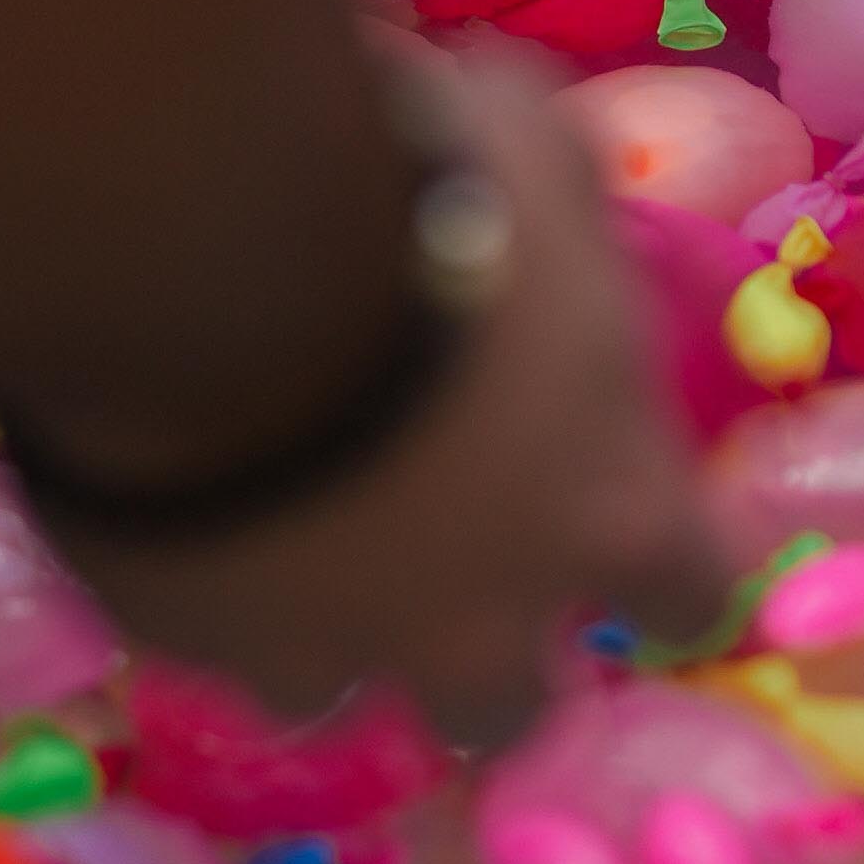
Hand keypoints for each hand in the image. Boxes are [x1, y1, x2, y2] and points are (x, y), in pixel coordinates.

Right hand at [31, 55, 729, 752]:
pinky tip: (169, 519)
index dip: (660, 576)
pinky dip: (199, 595)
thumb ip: (561, 210)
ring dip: (319, 636)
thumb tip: (551, 196)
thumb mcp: (530, 156)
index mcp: (609, 509)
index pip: (693, 600)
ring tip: (273, 551)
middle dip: (476, 654)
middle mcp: (484, 622)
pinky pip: (207, 648)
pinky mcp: (198, 644)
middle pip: (507, 707)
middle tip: (426, 572)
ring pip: (336, 701)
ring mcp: (333, 650)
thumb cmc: (411, 201)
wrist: (202, 263)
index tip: (624, 546)